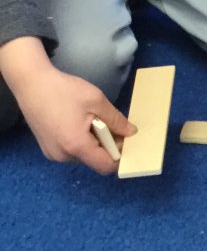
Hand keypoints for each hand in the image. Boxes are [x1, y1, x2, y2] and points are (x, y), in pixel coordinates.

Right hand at [14, 65, 134, 173]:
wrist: (31, 84)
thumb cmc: (63, 90)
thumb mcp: (97, 101)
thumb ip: (116, 120)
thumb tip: (131, 132)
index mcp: (77, 145)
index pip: (106, 166)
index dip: (120, 156)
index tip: (125, 141)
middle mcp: (63, 156)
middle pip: (95, 160)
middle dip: (107, 145)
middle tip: (107, 123)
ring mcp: (53, 154)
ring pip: (84, 156)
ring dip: (93, 142)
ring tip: (89, 119)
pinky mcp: (47, 149)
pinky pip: (72, 151)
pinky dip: (80, 141)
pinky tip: (77, 122)